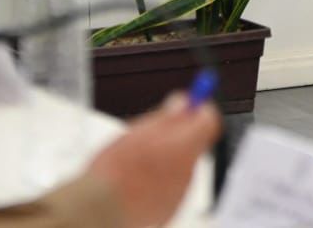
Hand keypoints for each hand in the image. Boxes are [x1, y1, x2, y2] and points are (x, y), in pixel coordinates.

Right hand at [85, 92, 221, 227]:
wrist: (103, 210)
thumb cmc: (115, 171)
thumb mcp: (137, 131)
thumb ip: (166, 116)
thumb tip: (183, 102)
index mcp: (182, 149)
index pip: (209, 122)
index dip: (200, 109)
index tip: (189, 102)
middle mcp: (187, 172)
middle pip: (193, 144)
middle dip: (176, 134)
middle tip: (151, 129)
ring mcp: (179, 194)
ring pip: (179, 165)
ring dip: (164, 156)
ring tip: (135, 158)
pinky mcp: (169, 209)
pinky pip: (170, 185)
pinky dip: (158, 178)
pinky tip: (136, 177)